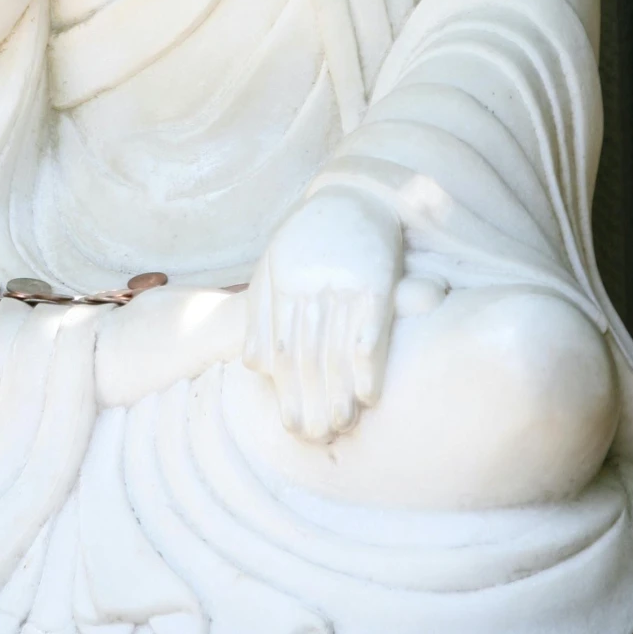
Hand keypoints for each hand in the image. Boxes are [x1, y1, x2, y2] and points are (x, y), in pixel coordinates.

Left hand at [244, 191, 401, 441]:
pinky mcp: (376, 279)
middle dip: (312, 402)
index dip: (286, 393)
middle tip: (318, 438)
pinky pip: (371, 328)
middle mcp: (309, 285)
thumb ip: (260, 314)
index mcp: (281, 284)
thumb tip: (256, 367)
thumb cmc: (308, 238)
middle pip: (307, 357)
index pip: (280, 351)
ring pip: (337, 350)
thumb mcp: (273, 266)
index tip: (293, 427)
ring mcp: (343, 282)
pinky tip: (370, 395)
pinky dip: (369, 365)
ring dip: (340, 394)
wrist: (354, 195)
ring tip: (343, 427)